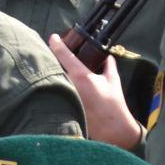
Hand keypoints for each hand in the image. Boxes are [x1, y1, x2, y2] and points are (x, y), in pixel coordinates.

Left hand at [48, 34, 144, 150]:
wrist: (111, 127)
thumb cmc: (113, 103)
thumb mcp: (112, 81)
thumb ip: (109, 66)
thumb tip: (108, 57)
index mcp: (81, 75)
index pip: (63, 54)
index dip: (56, 43)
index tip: (53, 37)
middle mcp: (69, 84)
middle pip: (53, 65)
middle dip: (51, 58)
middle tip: (52, 53)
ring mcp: (64, 95)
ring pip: (53, 78)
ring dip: (53, 72)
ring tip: (54, 68)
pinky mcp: (62, 105)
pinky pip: (56, 91)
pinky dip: (55, 85)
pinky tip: (56, 85)